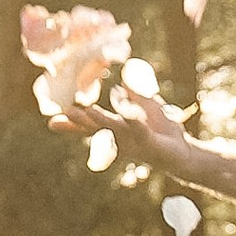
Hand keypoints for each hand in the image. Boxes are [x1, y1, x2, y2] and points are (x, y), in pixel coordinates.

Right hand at [64, 84, 194, 164]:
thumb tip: (119, 83)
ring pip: (114, 128)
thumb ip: (134, 95)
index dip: (72, 124)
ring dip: (101, 119)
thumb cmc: (163, 131)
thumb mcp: (147, 107)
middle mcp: (121, 137)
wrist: (184, 152)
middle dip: (79, 121)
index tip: (51, 121)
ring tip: (86, 110)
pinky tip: (126, 110)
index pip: (91, 126)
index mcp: (117, 130)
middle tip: (62, 114)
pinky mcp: (149, 142)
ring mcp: (134, 141)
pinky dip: (132, 118)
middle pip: (97, 128)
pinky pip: (139, 128)